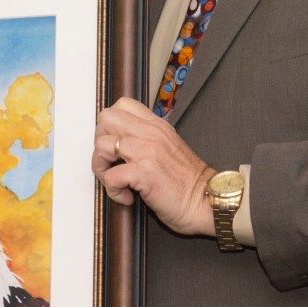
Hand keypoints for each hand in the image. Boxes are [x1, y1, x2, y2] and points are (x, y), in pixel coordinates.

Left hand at [93, 97, 217, 236]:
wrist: (207, 201)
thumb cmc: (188, 182)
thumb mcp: (168, 148)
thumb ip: (148, 140)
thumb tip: (121, 145)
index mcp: (156, 126)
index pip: (122, 105)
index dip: (110, 125)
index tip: (115, 146)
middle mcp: (151, 133)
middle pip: (106, 119)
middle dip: (100, 143)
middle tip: (111, 162)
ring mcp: (147, 151)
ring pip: (102, 146)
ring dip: (102, 168)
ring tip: (116, 181)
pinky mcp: (144, 173)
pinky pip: (111, 177)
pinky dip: (113, 191)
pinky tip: (127, 197)